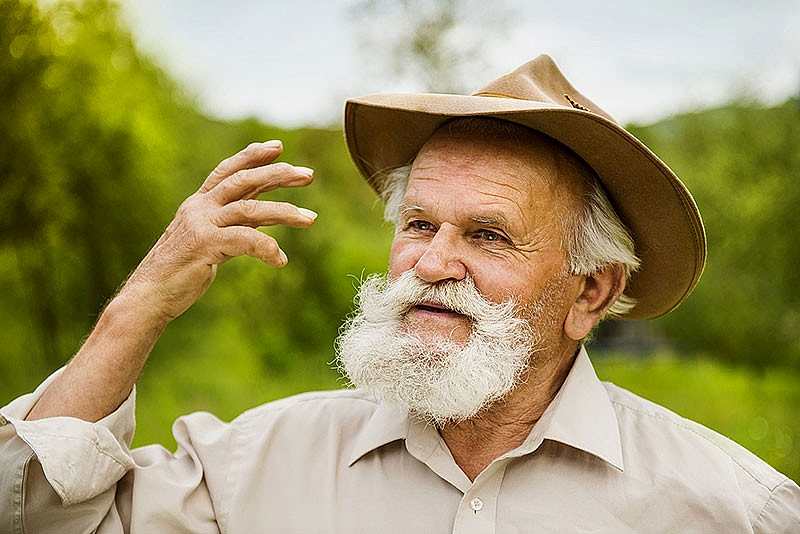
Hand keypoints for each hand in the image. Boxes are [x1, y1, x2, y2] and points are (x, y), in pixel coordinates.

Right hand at [121, 140, 316, 322]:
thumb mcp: (209, 239)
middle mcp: (199, 207)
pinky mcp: (205, 245)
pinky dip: (268, 248)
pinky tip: (280, 260)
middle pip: (244, 180)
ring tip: (311, 219)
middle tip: (308, 175)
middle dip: (278, 174)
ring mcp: (201, 224)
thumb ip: (232, 223)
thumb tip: (262, 215)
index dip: (252, 156)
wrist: (148, 295)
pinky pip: (247, 240)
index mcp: (198, 203)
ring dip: (285, 212)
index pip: (228, 170)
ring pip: (251, 209)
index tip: (278, 147)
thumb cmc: (181, 270)